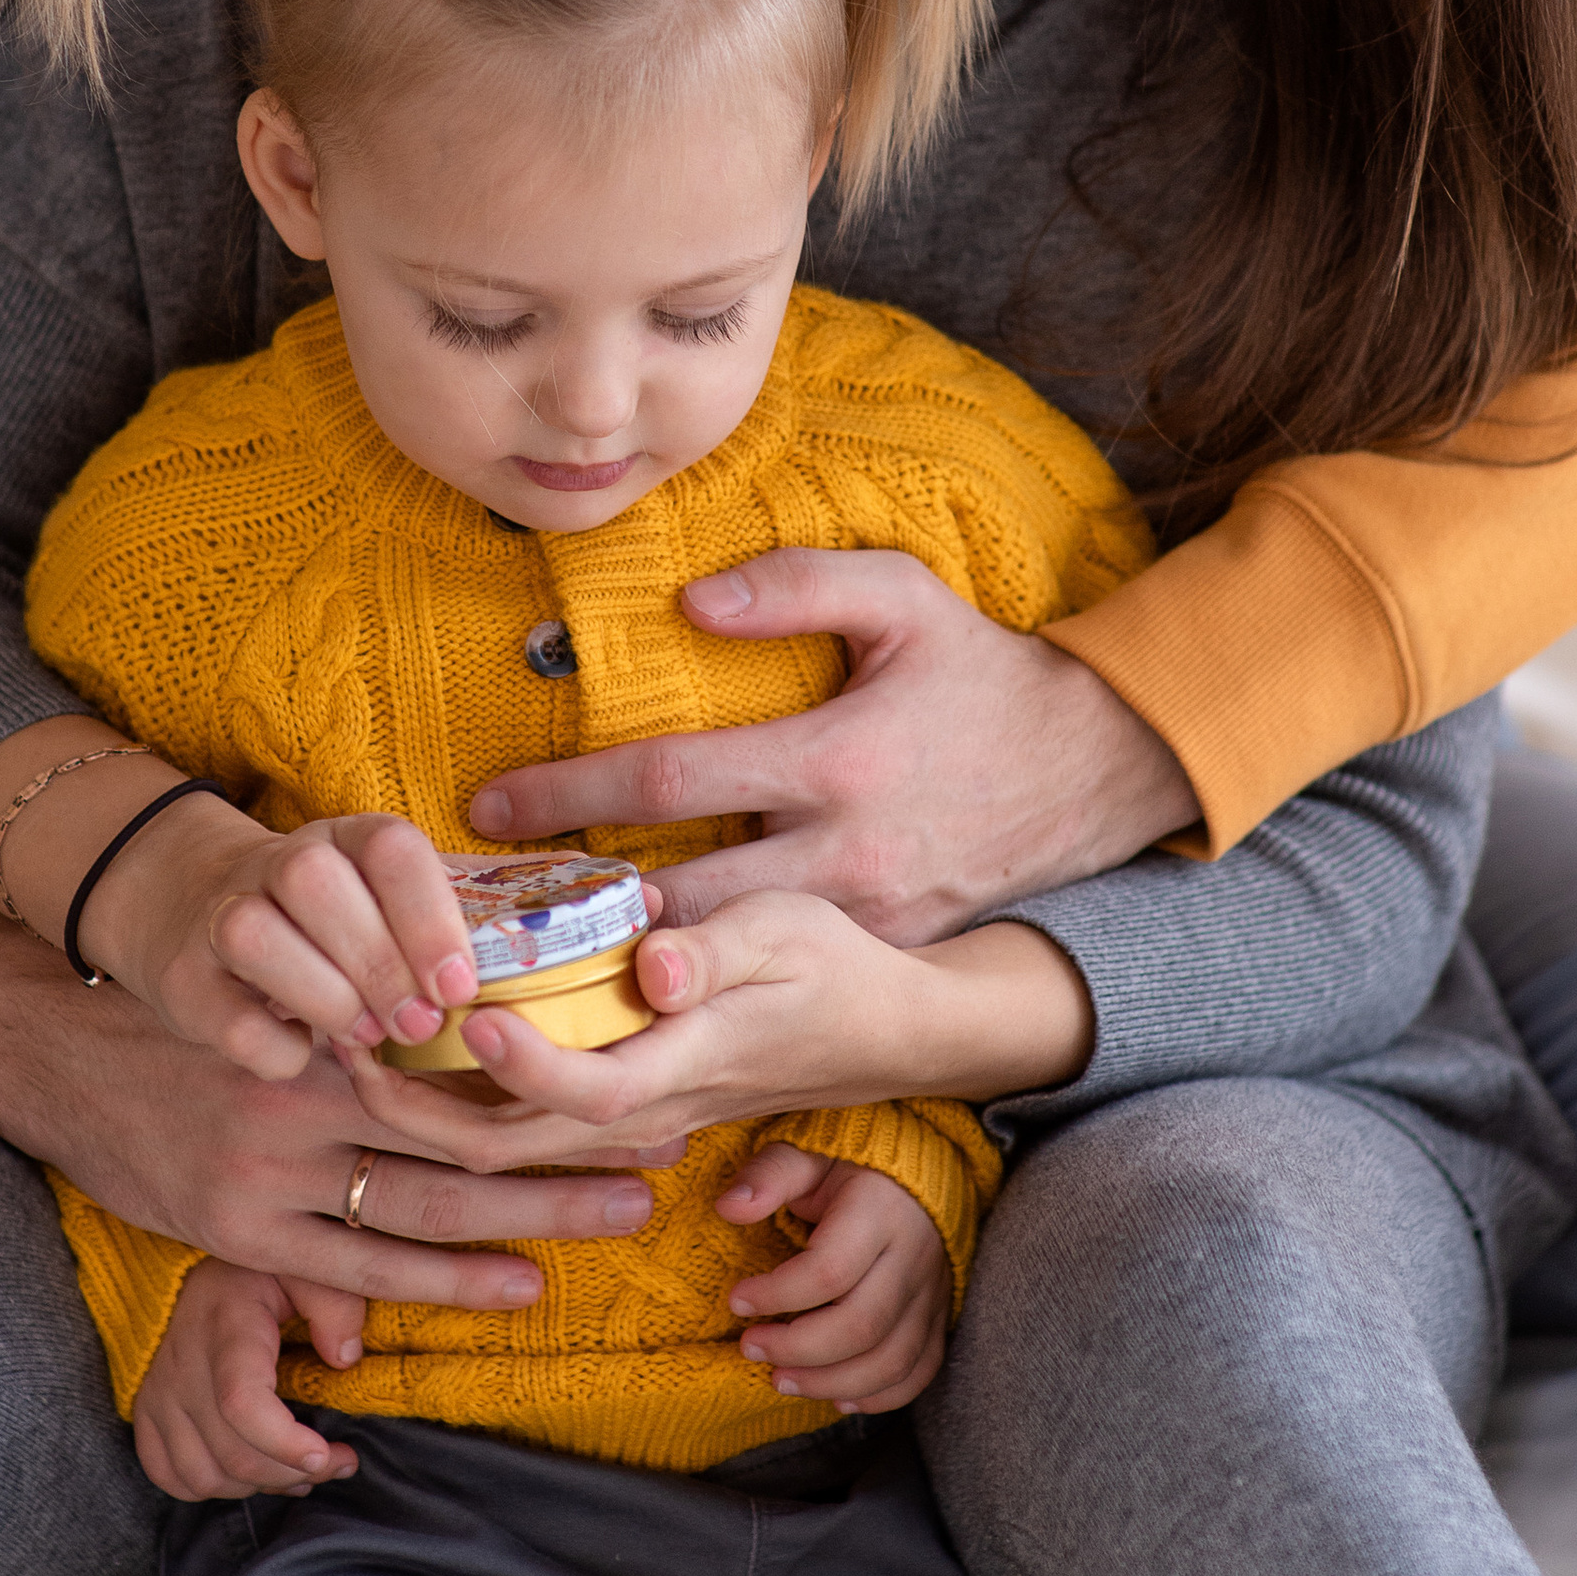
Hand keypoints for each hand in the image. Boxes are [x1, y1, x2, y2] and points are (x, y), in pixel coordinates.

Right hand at [0, 716, 481, 1080]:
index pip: (388, 847)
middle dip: (379, 962)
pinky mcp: (183, 980)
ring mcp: (218, 915)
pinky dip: (274, 1047)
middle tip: (420, 1025)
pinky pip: (228, 1016)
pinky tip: (303, 1052)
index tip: (459, 985)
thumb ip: (430, 940)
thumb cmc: (329, 928)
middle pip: (316, 882)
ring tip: (366, 1036)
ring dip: (324, 996)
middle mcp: (277, 863)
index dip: (428, 916)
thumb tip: (503, 1004)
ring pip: (256, 935)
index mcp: (343, 839)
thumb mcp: (381, 910)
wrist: (197, 910)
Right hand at [0, 917, 678, 1298]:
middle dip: (568, 1149)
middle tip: (663, 1154)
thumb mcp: (287, 997)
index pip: (461, 1054)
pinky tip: (518, 1282)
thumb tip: (481, 1022)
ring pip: (427, 1203)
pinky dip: (444, 1280)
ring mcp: (273, 1172)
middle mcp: (310, 1096)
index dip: (550, 1072)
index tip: (631, 1076)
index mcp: (330, 1024)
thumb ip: (369, 1021)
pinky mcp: (239, 1231)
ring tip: (620, 1213)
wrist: (60, 1050)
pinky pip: (359, 1265)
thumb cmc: (200, 1016)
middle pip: (465, 1130)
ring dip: (534, 1215)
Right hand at [133, 1261, 368, 1501]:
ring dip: (259, 1486)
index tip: (327, 1454)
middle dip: (296, 1473)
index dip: (284, 1442)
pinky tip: (251, 1472)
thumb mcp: (304, 1269)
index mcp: (227, 1330)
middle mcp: (184, 1368)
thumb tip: (345, 1358)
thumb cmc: (257, 1273)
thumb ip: (334, 1305)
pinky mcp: (146, 1413)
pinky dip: (213, 1488)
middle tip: (339, 1462)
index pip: (241, 1402)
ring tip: (299, 1469)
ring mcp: (158, 1395)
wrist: (190, 1271)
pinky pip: (170, 1477)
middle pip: (233, 1454)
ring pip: (205, 1478)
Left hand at [330, 893, 1090, 1171]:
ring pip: (506, 1152)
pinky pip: (524, 1135)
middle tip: (342, 1046)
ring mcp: (633, 1123)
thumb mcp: (789, 931)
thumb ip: (717, 951)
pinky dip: (458, 1109)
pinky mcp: (624, 1114)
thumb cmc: (834, 966)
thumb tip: (653, 965)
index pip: (582, 1095)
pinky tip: (412, 1059)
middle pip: (511, 1149)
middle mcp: (647, 1114)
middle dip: (418, 1109)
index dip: (516, 1070)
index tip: (463, 1020)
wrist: (887, 1032)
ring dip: (422, 1114)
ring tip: (348, 1051)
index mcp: (682, 1068)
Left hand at [466, 551, 1197, 938]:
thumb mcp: (906, 598)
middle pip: (674, 897)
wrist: (1098, 769)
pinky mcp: (883, 956)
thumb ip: (798, 584)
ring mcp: (865, 919)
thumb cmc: (982, 675)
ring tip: (524, 968)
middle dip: (571, 917)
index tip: (488, 805)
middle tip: (478, 921)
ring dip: (620, 970)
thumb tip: (690, 602)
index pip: (670, 777)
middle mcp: (843, 854)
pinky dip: (698, 991)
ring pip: (719, 963)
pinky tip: (626, 992)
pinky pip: (774, 983)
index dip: (570, 792)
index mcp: (835, 757)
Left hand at [718, 1156, 952, 1411]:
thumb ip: (770, 1174)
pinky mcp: (938, 1314)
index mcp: (879, 1210)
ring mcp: (932, 1291)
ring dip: (831, 1382)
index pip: (829, 1271)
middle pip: (861, 1325)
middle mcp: (913, 1255)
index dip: (777, 1295)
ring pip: (891, 1359)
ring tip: (781, 1380)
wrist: (916, 1175)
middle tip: (751, 1349)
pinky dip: (879, 1395)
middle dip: (798, 1349)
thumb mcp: (808, 1155)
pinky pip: (920, 1370)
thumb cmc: (848, 1166)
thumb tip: (728, 1206)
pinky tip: (836, 1397)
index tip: (736, 1300)